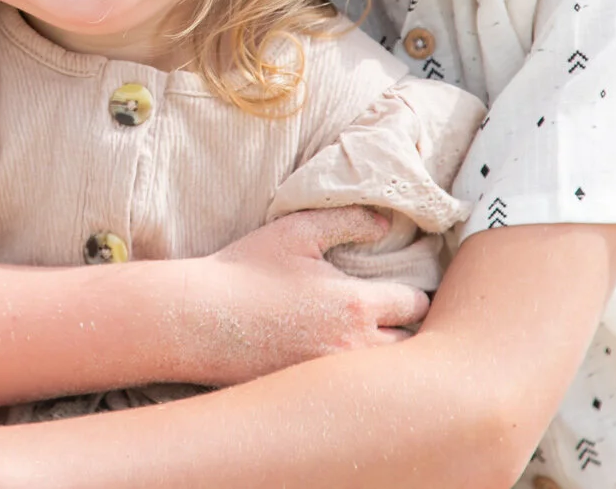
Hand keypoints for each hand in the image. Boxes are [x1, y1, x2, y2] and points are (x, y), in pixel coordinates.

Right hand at [186, 207, 427, 385]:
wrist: (198, 319)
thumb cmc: (245, 270)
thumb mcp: (297, 232)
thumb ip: (348, 220)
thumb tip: (386, 222)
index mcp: (356, 305)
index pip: (417, 304)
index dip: (412, 294)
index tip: (398, 288)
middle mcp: (354, 347)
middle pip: (412, 347)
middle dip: (406, 330)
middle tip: (390, 317)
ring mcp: (334, 377)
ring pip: (386, 375)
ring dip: (385, 358)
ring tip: (368, 340)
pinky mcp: (313, 394)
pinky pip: (353, 391)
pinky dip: (356, 379)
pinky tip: (338, 360)